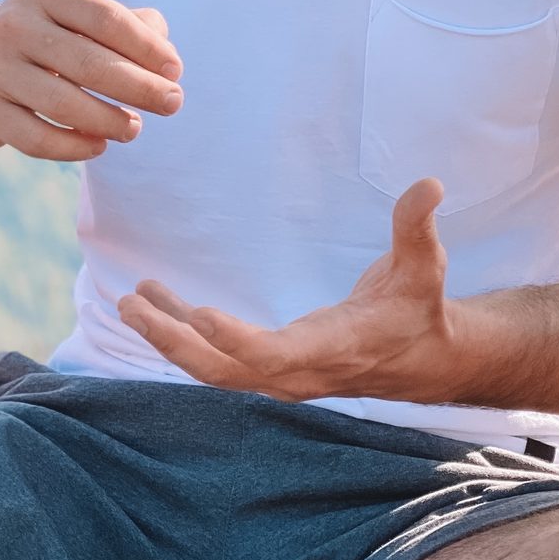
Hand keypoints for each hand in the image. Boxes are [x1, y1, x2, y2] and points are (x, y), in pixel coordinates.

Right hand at [0, 0, 183, 162]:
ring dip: (110, 121)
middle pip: (89, 63)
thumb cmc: (40, 45)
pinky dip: (74, 148)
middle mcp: (13, 24)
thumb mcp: (74, 21)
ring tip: (135, 128)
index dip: (147, 47)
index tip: (175, 71)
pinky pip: (37, 138)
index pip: (106, 18)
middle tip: (173, 104)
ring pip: (64, 104)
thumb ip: (125, 26)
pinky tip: (99, 146)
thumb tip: (166, 53)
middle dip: (140, 87)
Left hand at [117, 176, 466, 402]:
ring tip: (129, 301)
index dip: (235, 339)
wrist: (422, 360)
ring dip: (167, 338)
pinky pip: (215, 356)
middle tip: (130, 305)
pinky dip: (182, 332)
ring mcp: (279, 375)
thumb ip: (416, 227)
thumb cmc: (419, 309)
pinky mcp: (269, 366)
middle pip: (223, 371)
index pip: (273, 356)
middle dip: (174, 342)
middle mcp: (297, 372)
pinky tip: (154, 300)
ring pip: (211, 368)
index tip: (199, 313)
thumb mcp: (425, 267)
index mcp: (331, 349)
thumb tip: (429, 184)